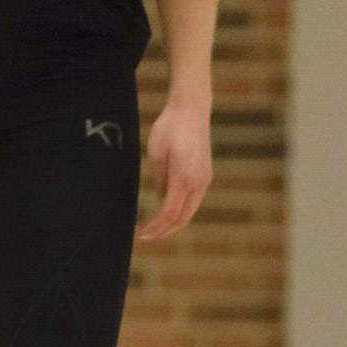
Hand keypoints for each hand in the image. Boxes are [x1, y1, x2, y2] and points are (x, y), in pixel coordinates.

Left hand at [138, 100, 212, 240]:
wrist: (191, 109)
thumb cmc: (169, 128)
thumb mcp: (155, 156)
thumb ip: (158, 182)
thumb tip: (160, 200)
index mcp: (184, 178)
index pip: (169, 213)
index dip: (155, 228)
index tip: (141, 234)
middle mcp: (199, 182)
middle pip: (182, 219)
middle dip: (164, 231)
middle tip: (145, 236)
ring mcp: (204, 179)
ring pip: (189, 212)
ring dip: (172, 223)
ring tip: (154, 228)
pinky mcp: (205, 175)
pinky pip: (192, 201)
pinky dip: (179, 211)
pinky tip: (165, 212)